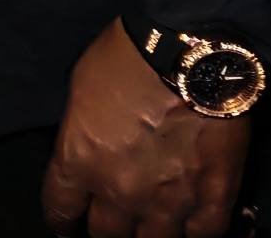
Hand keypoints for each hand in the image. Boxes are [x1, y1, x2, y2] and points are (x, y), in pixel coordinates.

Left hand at [42, 21, 249, 237]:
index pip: (59, 208)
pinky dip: (194, 228)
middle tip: (108, 216)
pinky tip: (188, 221)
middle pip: (104, 234)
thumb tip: (88, 152)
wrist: (186, 51)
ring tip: (148, 221)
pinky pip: (202, 235)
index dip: (60, 215)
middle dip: (103, 226)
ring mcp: (169, 201)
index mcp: (81, 160)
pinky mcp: (212, 199)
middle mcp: (121, 191)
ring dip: (147, 231)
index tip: (65, 218)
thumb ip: (81, 133)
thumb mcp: (80, 89)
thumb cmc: (125, 57)